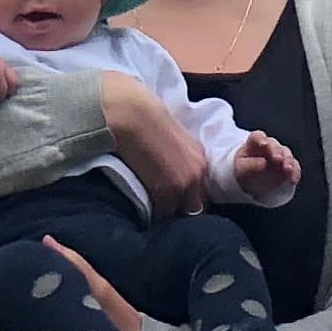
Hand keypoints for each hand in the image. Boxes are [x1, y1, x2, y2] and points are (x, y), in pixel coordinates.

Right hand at [93, 71, 207, 213]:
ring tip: (151, 213)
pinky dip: (152, 215)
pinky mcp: (167, 193)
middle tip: (163, 212)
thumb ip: (177, 158)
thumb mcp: (169, 138)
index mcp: (199, 157)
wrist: (129, 115)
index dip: (187, 201)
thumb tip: (168, 174)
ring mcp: (185, 184)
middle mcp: (198, 172)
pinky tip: (141, 211)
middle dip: (181, 212)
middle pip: (196, 208)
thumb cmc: (141, 119)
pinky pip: (162, 216)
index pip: (202, 192)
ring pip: (180, 215)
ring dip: (167, 215)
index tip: (173, 204)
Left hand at [230, 135, 301, 200]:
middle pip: (274, 145)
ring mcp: (280, 156)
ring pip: (286, 154)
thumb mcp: (240, 170)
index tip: (263, 144)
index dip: (261, 139)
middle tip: (278, 159)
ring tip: (288, 170)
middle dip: (277, 151)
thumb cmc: (243, 171)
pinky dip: (294, 173)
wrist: (250, 182)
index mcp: (254, 144)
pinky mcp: (288, 167)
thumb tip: (264, 163)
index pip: (257, 137)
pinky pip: (294, 168)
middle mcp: (269, 147)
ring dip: (288, 161)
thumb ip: (251, 165)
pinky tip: (292, 180)